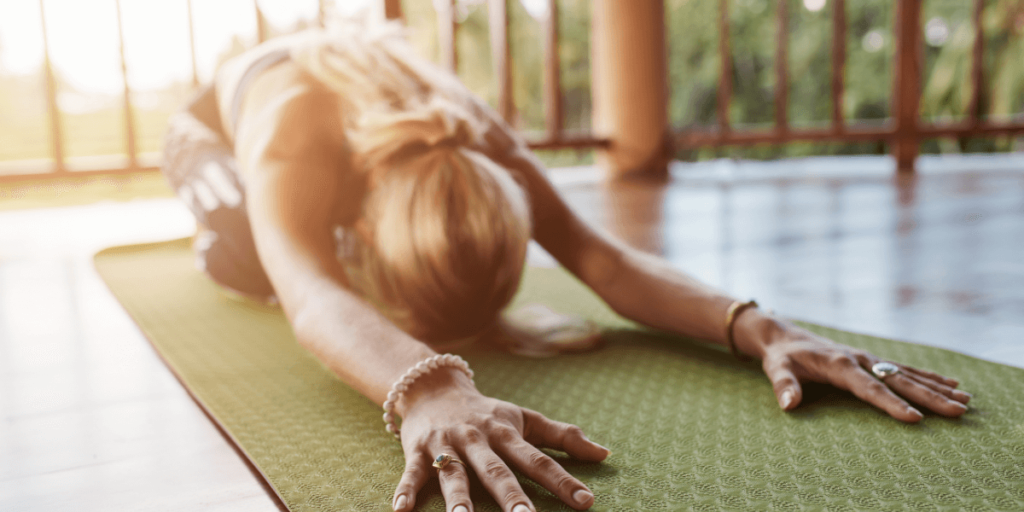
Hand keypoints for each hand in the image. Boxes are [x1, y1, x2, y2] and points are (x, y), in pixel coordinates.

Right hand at [391, 368, 609, 511]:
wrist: (432, 385)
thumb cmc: (486, 411)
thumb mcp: (524, 418)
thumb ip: (562, 436)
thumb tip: (605, 453)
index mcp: (506, 433)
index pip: (539, 460)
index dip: (563, 481)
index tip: (586, 502)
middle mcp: (477, 438)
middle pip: (496, 470)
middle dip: (511, 495)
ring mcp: (446, 445)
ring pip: (453, 474)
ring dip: (458, 498)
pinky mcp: (416, 451)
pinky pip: (411, 473)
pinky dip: (404, 492)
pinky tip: (400, 511)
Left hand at [741, 315, 970, 421]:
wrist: (783, 335)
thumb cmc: (781, 356)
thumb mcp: (776, 369)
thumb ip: (784, 386)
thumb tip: (789, 404)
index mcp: (839, 364)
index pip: (870, 388)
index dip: (891, 403)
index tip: (914, 418)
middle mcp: (859, 359)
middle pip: (899, 380)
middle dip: (930, 397)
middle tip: (958, 411)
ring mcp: (868, 358)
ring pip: (908, 374)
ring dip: (937, 387)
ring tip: (965, 400)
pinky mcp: (871, 359)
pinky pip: (904, 369)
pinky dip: (928, 377)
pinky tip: (950, 384)